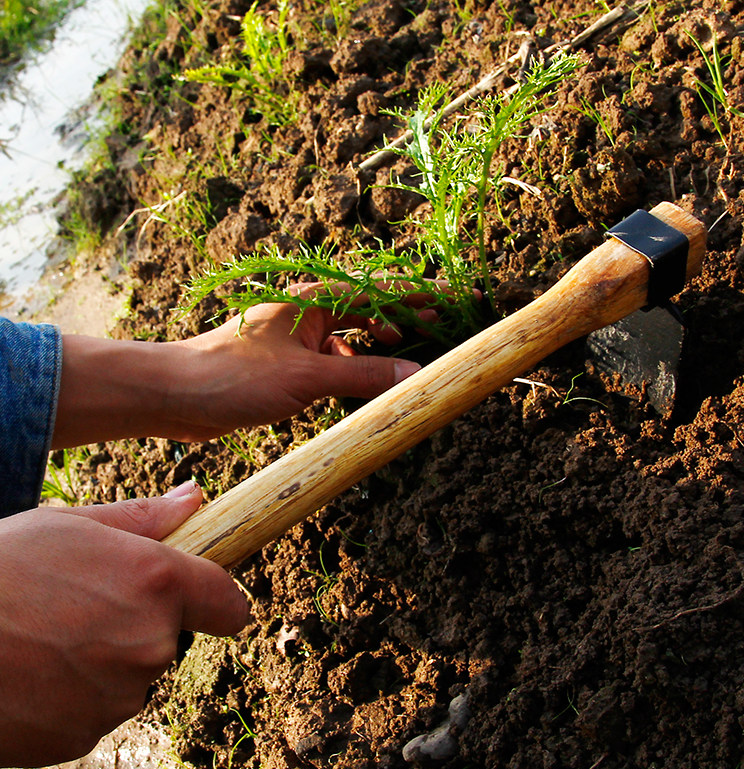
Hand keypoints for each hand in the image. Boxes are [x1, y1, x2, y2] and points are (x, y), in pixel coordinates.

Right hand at [0, 483, 248, 766]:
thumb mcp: (68, 524)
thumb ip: (143, 517)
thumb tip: (196, 500)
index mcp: (156, 582)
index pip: (229, 604)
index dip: (216, 599)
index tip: (201, 596)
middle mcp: (150, 642)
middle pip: (172, 637)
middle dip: (141, 623)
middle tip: (82, 606)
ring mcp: (118, 695)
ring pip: (132, 674)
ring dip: (105, 661)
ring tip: (47, 637)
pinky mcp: (83, 735)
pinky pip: (97, 709)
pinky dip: (74, 695)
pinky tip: (33, 672)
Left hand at [166, 282, 437, 439]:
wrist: (177, 395)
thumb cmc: (235, 375)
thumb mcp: (308, 376)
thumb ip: (364, 375)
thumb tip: (415, 375)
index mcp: (314, 302)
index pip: (380, 290)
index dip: (421, 292)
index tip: (456, 296)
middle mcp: (308, 315)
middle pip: (369, 309)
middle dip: (406, 316)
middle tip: (441, 326)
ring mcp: (297, 340)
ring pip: (352, 337)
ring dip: (380, 345)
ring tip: (409, 354)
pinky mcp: (287, 367)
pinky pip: (332, 362)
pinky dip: (354, 370)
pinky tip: (364, 384)